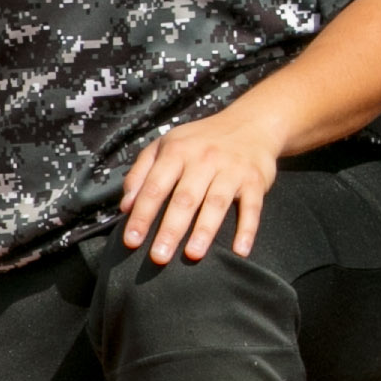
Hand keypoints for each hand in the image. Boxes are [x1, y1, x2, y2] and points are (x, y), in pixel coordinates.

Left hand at [119, 103, 291, 269]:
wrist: (251, 123)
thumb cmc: (201, 141)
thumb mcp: (165, 145)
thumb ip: (140, 173)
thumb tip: (126, 206)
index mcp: (178, 151)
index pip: (155, 186)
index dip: (142, 215)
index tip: (132, 241)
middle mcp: (205, 160)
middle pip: (185, 198)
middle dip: (171, 229)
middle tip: (159, 256)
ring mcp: (232, 170)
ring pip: (216, 203)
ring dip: (204, 230)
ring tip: (193, 254)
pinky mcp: (255, 181)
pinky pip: (252, 207)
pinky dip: (248, 229)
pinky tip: (240, 251)